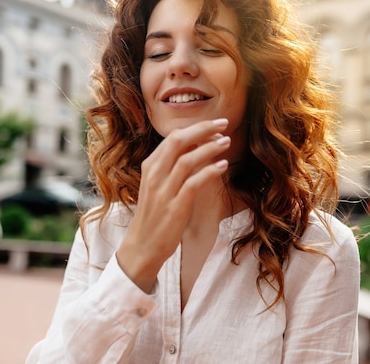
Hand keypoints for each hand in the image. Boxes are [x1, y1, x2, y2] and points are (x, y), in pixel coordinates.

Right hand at [116, 118, 230, 291]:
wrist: (143, 245)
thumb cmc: (154, 214)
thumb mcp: (157, 185)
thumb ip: (171, 166)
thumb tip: (194, 146)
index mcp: (150, 166)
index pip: (173, 137)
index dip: (195, 128)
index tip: (214, 126)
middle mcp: (155, 175)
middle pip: (179, 141)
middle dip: (203, 129)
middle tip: (223, 123)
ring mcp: (164, 190)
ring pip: (188, 159)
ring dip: (210, 148)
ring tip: (227, 142)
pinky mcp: (175, 207)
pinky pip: (194, 183)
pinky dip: (210, 171)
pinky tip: (223, 166)